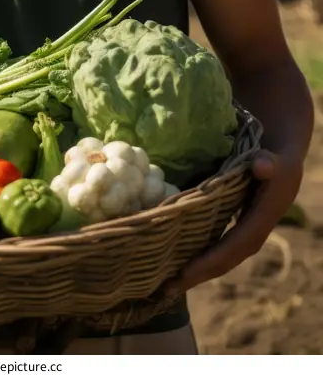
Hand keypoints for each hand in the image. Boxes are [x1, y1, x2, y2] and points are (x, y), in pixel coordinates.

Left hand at [164, 149, 303, 295]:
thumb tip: (262, 166)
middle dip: (198, 275)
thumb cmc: (275, 160)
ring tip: (167, 284)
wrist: (282, 163)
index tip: (185, 272)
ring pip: (220, 258)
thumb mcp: (274, 159)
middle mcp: (252, 233)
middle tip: (167, 289)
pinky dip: (198, 256)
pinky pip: (217, 247)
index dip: (211, 260)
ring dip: (196, 271)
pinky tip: (177, 260)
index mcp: (261, 221)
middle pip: (225, 261)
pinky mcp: (235, 228)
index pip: (234, 246)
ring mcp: (243, 233)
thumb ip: (268, 162)